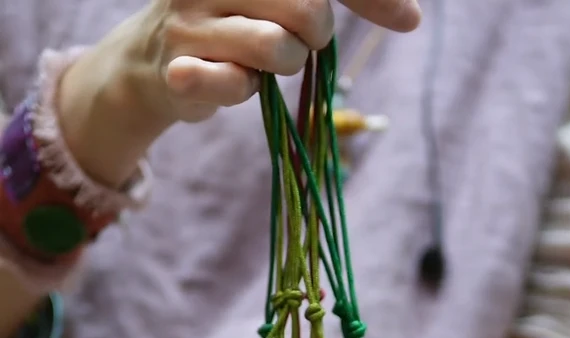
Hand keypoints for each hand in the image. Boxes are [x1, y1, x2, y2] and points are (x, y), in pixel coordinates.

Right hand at [121, 0, 419, 126]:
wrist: (152, 61)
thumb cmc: (233, 22)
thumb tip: (411, 19)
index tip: (406, 20)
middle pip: (308, 8)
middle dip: (314, 35)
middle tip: (293, 39)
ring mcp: (191, 16)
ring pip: (278, 49)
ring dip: (282, 66)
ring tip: (258, 61)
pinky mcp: (177, 65)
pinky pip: (235, 86)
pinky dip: (240, 90)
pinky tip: (230, 81)